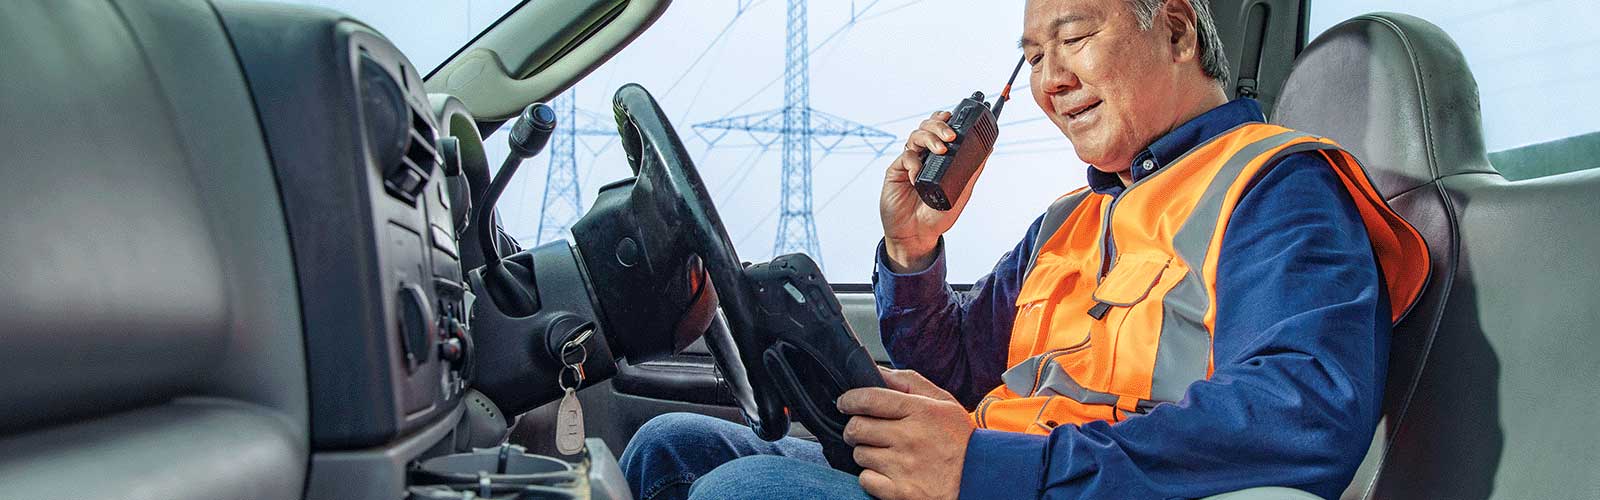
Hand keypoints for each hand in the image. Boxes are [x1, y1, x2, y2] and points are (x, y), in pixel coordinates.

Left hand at [837, 367, 974, 499]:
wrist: (981, 479)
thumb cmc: (960, 440)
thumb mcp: (943, 402)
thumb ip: (909, 382)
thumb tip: (878, 372)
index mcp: (920, 411)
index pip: (869, 398)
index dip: (850, 399)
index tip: (846, 402)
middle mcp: (910, 438)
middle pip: (857, 427)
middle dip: (856, 427)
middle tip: (867, 430)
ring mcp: (903, 467)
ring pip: (859, 454)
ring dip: (867, 452)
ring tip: (886, 452)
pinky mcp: (900, 492)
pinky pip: (865, 479)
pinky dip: (872, 476)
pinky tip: (889, 471)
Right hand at [879, 111, 987, 272]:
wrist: (917, 234)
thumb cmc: (937, 215)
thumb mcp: (962, 192)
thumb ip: (972, 170)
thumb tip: (989, 148)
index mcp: (939, 158)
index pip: (941, 130)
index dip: (946, 119)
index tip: (954, 117)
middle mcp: (924, 155)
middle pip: (928, 127)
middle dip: (939, 125)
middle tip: (950, 136)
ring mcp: (910, 162)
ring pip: (916, 135)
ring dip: (929, 138)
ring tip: (939, 151)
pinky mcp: (896, 171)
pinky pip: (905, 156)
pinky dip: (914, 163)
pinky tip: (919, 178)